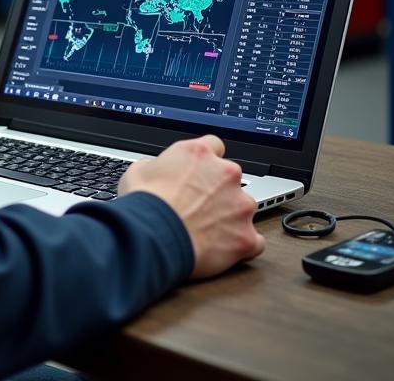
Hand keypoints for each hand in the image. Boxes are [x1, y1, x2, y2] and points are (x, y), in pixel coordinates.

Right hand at [118, 134, 265, 278]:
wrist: (152, 236)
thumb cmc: (144, 203)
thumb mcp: (139, 170)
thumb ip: (157, 166)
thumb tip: (156, 171)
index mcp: (199, 153)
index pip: (214, 146)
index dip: (206, 160)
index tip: (199, 172)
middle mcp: (225, 173)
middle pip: (231, 177)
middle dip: (218, 189)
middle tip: (198, 204)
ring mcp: (240, 205)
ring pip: (244, 207)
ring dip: (230, 215)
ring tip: (208, 230)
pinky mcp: (245, 237)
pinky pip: (255, 240)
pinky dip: (243, 244)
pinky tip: (226, 247)